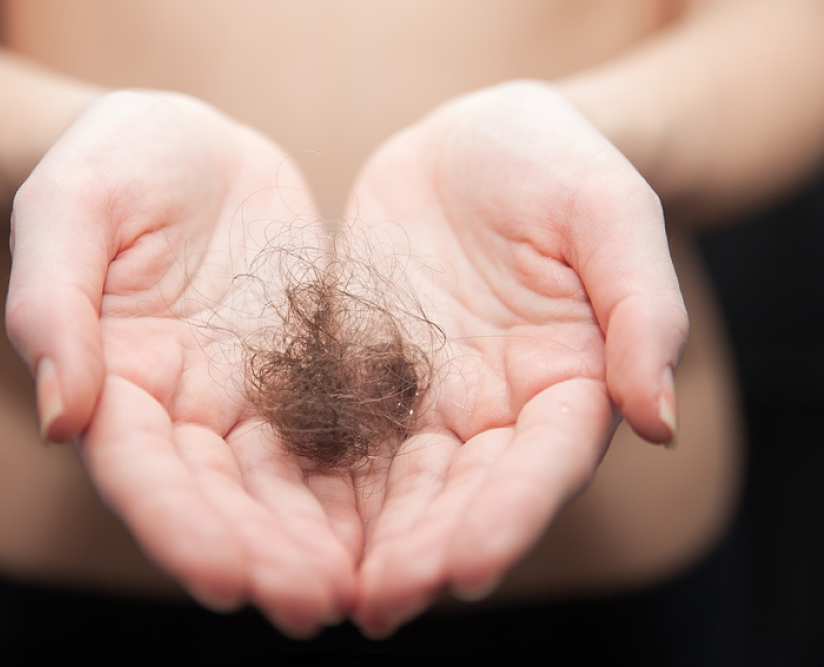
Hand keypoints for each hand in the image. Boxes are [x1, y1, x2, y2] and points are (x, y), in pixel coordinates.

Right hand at [5, 91, 357, 635]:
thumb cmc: (110, 164)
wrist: (187, 146)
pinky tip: (403, 523)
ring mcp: (246, 398)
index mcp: (114, 379)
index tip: (223, 580)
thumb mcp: (70, 209)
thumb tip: (60, 416)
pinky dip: (362, 484)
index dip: (179, 527)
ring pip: (283, 486)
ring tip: (363, 591)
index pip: (140, 470)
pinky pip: (337, 437)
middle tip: (314, 606)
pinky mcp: (305, 375)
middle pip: (220, 498)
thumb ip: (52, 305)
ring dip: (317, 542)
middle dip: (263, 555)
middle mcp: (181, 408)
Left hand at [342, 81, 688, 634]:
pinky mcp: (365, 378)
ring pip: (397, 487)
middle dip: (424, 551)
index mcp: (566, 382)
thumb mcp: (609, 211)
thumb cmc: (558, 163)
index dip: (508, 517)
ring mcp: (427, 399)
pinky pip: (338, 438)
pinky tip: (277, 522)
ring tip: (325, 593)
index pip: (542, 464)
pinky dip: (314, 485)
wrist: (475, 141)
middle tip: (381, 603)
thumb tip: (658, 418)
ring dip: (365, 542)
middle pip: (464, 495)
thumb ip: (641, 308)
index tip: (465, 567)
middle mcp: (495, 409)